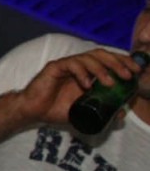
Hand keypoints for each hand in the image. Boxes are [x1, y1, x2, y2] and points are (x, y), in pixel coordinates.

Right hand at [16, 48, 143, 124]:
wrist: (33, 111)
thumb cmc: (56, 109)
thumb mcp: (84, 111)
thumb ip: (102, 111)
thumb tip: (121, 115)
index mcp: (87, 72)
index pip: (108, 60)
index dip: (123, 62)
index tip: (137, 71)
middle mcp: (78, 65)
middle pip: (101, 54)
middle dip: (117, 62)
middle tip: (127, 75)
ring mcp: (66, 65)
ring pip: (87, 57)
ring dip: (102, 68)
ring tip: (110, 82)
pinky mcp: (54, 67)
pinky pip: (71, 64)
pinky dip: (81, 73)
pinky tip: (86, 84)